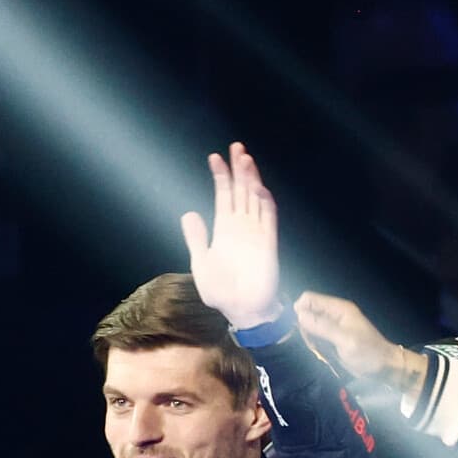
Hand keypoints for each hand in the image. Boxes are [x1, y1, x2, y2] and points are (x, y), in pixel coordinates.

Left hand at [180, 144, 282, 328]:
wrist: (242, 310)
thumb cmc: (221, 292)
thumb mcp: (201, 263)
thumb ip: (197, 238)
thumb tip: (189, 213)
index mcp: (224, 230)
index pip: (223, 196)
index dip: (220, 176)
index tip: (214, 157)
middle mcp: (241, 226)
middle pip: (240, 191)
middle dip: (238, 169)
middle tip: (236, 147)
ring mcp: (256, 233)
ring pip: (255, 198)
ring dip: (251, 179)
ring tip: (245, 159)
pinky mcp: (268, 243)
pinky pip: (268, 218)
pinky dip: (264, 202)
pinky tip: (258, 188)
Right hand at [292, 290, 428, 395]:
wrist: (384, 368)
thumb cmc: (368, 353)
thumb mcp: (345, 340)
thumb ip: (322, 326)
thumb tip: (299, 314)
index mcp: (339, 308)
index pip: (309, 298)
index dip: (300, 310)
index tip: (299, 328)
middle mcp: (333, 315)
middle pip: (307, 311)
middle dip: (302, 325)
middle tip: (309, 342)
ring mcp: (332, 327)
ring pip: (308, 325)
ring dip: (306, 336)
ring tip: (315, 349)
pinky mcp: (331, 340)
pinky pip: (314, 337)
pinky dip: (312, 344)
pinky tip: (317, 352)